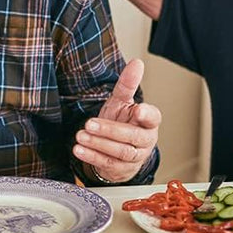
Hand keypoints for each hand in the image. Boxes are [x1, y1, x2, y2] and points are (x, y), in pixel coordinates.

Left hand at [73, 59, 161, 182]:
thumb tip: (137, 63)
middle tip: (90, 123)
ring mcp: (135, 157)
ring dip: (98, 144)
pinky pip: (107, 163)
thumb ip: (128, 84)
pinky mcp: (121, 169)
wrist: (115, 148)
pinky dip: (92, 157)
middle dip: (110, 130)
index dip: (147, 114)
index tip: (137, 109)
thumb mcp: (122, 102)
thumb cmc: (122, 121)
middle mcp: (145, 141)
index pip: (153, 118)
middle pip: (132, 137)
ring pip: (120, 152)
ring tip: (81, 135)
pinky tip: (79, 149)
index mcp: (149, 122)